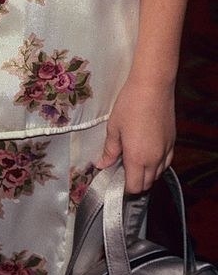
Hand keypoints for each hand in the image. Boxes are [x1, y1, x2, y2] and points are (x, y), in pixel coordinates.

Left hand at [96, 76, 175, 193]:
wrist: (153, 87)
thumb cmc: (130, 104)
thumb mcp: (114, 127)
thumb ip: (110, 150)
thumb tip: (102, 164)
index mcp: (137, 158)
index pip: (134, 187)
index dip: (124, 187)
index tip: (115, 179)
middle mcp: (154, 159)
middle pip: (147, 184)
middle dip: (135, 182)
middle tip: (122, 168)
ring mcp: (166, 151)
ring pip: (158, 174)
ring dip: (147, 174)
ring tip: (133, 159)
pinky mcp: (173, 142)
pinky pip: (166, 162)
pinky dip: (157, 164)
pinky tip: (148, 152)